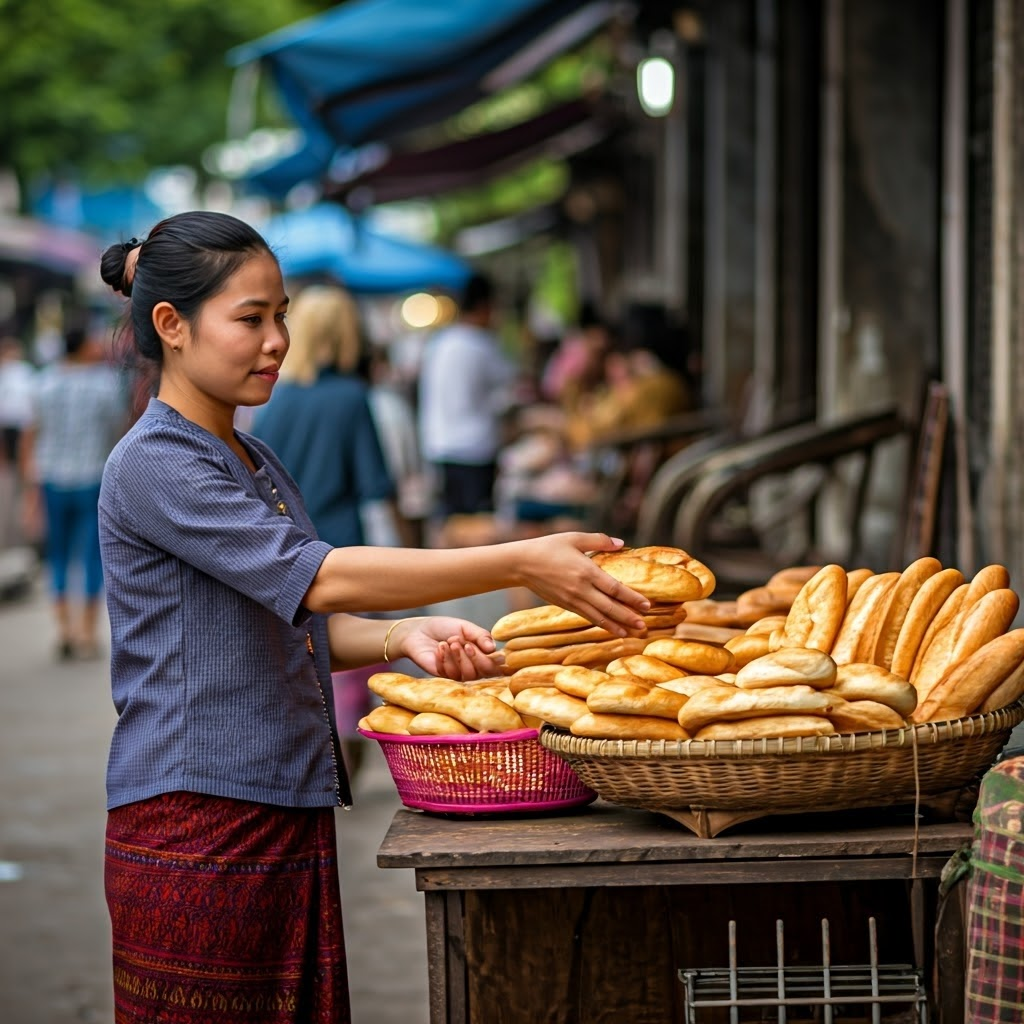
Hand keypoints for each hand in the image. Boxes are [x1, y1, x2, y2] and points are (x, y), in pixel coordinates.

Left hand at [394, 616, 502, 679]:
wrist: (419, 631)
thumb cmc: (443, 628)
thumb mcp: (465, 627)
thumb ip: (480, 635)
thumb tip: (492, 648)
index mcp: (481, 653)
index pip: (495, 664)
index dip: (487, 657)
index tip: (472, 643)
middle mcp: (473, 666)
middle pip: (484, 672)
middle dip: (473, 656)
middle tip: (459, 641)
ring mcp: (459, 674)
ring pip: (468, 675)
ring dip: (458, 657)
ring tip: (448, 642)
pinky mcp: (444, 679)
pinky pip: (451, 675)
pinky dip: (445, 659)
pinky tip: (439, 648)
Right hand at [510, 532, 650, 635]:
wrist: (522, 564)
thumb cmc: (548, 547)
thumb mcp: (574, 538)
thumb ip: (599, 541)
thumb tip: (621, 543)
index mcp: (586, 571)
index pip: (615, 588)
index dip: (632, 598)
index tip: (647, 605)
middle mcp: (581, 588)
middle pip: (610, 607)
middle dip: (629, 617)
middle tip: (644, 625)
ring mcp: (573, 599)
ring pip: (599, 616)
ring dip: (617, 625)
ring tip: (632, 632)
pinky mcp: (566, 605)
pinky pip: (588, 617)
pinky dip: (602, 624)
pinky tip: (612, 628)